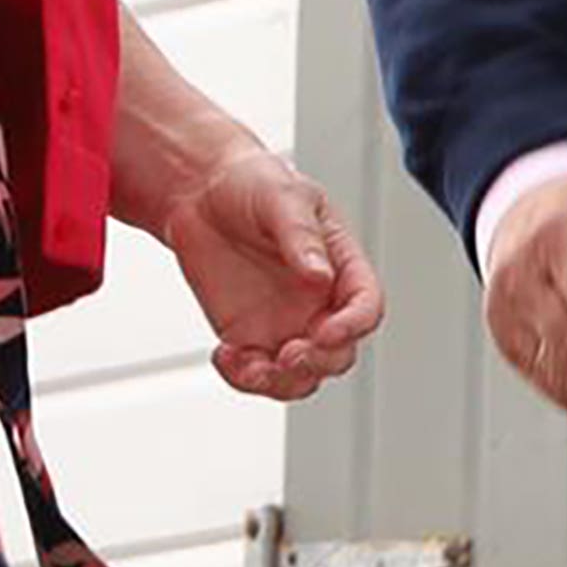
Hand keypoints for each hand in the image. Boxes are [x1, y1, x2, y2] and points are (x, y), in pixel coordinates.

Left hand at [165, 148, 384, 399]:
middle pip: (339, 353)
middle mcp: (319, 301)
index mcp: (341, 265)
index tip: (325, 331)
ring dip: (283, 382)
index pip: (367, 306)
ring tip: (251, 365)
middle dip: (318, 361)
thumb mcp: (281, 197)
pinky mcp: (249, 337)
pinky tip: (224, 356)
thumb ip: (301, 236)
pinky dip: (244, 379)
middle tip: (288, 353)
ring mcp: (285, 323)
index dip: (354, 325)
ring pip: (303, 376)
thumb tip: (319, 276)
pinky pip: (258, 376)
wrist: (199, 193)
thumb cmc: (251, 183)